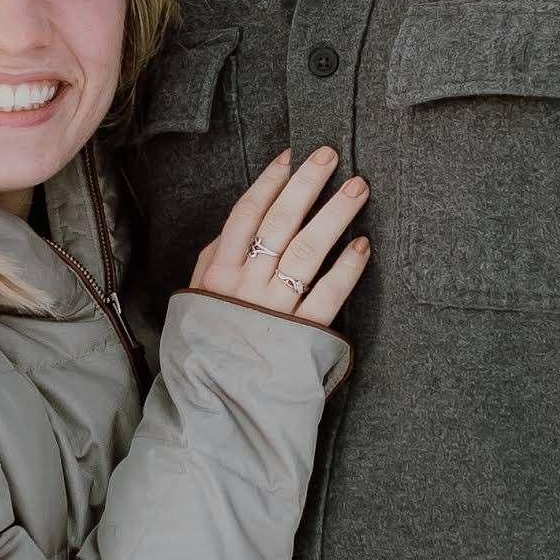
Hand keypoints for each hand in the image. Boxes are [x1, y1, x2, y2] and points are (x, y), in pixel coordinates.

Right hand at [191, 146, 371, 328]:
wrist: (215, 404)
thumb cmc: (207, 346)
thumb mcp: (196, 298)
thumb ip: (213, 260)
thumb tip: (236, 227)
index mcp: (219, 273)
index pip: (246, 214)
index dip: (270, 182)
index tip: (291, 156)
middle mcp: (248, 286)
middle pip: (281, 223)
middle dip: (307, 185)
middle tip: (331, 156)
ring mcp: (276, 310)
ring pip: (307, 251)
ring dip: (335, 215)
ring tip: (357, 189)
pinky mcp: (302, 336)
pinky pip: (328, 296)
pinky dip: (347, 269)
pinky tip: (363, 246)